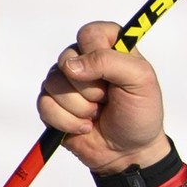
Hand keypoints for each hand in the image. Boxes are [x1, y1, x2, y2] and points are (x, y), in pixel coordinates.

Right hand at [37, 21, 170, 173]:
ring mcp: (65, 81)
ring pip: (54, 83)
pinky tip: (84, 127)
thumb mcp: (142, 82)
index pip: (90, 34)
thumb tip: (70, 66)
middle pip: (67, 60)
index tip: (112, 76)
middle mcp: (84, 60)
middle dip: (91, 89)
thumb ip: (110, 62)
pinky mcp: (52, 103)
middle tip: (107, 100)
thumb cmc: (140, 114)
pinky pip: (45, 105)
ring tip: (97, 114)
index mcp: (108, 47)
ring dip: (80, 108)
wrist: (129, 152)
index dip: (97, 55)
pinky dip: (68, 122)